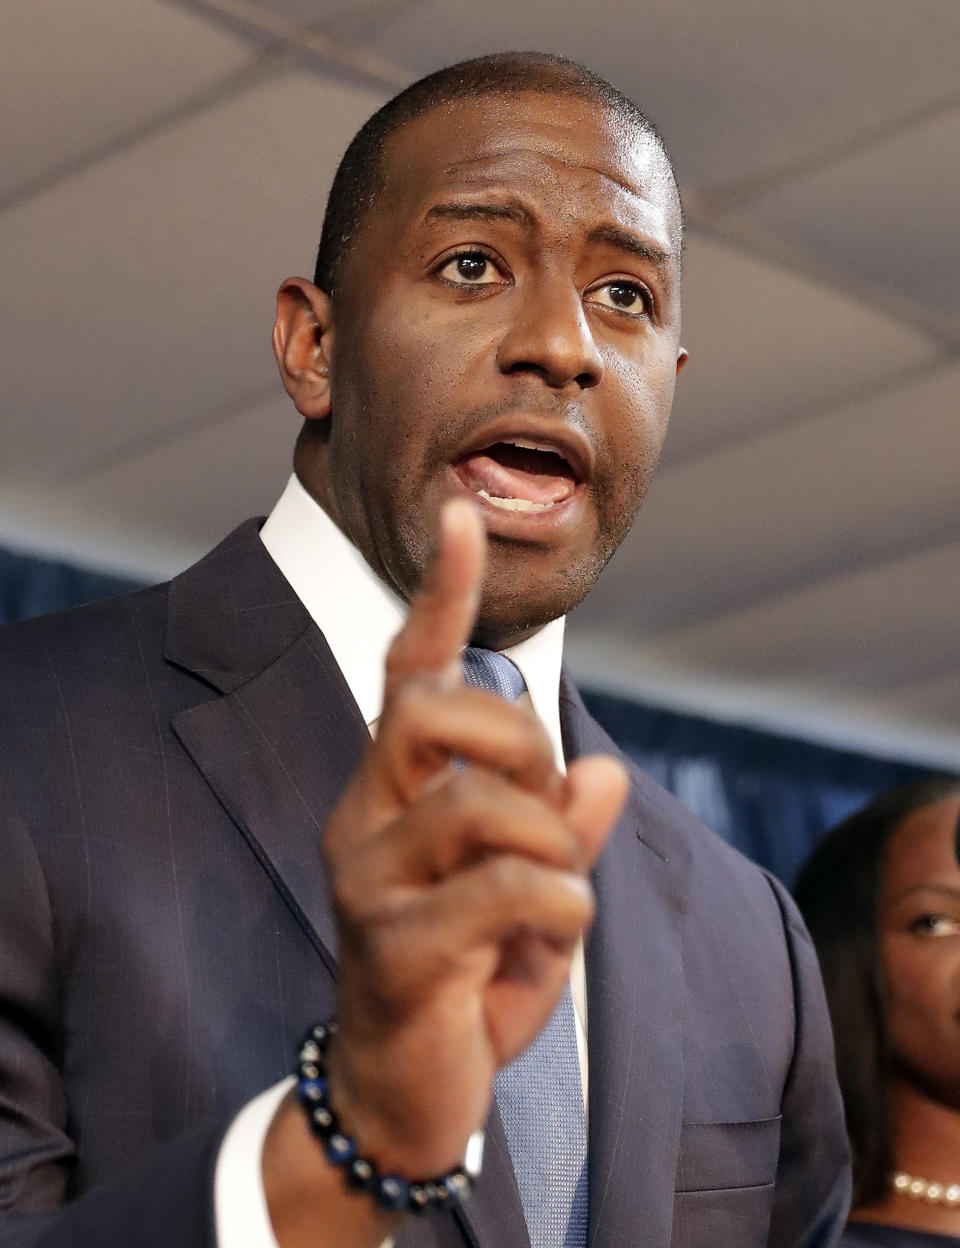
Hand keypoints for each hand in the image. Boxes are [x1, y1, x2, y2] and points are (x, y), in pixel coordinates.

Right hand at [320, 498, 628, 1176]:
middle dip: (522, 739)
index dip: (442, 596)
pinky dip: (564, 902)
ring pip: (483, 802)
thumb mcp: (530, 894)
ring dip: (553, 841)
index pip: (408, 674)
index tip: (465, 514)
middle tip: (548, 802)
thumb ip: (562, 829)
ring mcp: (367, 880)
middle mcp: (363, 817)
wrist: (403, 1097)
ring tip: (560, 895)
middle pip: (438, 712)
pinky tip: (555, 934)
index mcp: (391, 791)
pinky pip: (507, 887)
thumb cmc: (466, 978)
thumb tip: (606, 769)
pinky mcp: (391, 946)